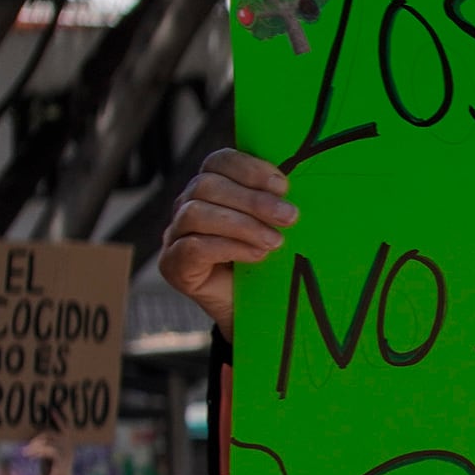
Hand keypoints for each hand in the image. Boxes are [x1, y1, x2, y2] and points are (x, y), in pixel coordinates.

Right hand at [159, 150, 295, 335]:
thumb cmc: (272, 263)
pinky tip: (257, 256)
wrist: (259, 313)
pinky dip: (229, 248)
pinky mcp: (173, 265)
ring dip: (242, 225)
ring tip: (275, 242)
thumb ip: (280, 203)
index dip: (249, 169)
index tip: (284, 185)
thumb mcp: (279, 228)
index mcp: (213, 188)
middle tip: (290, 217)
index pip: (219, 161)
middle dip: (253, 200)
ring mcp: (175, 235)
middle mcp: (187, 206)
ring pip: (197, 213)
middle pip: (207, 185)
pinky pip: (193, 247)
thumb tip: (301, 183)